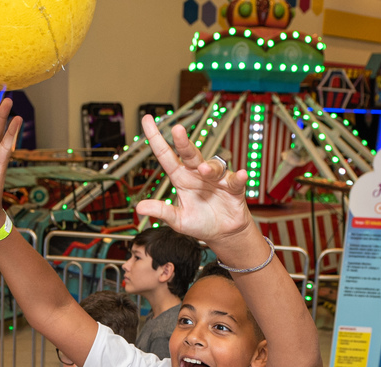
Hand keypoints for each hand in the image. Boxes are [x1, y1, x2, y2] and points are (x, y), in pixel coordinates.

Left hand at [133, 114, 254, 247]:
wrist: (223, 232)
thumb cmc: (200, 222)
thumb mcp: (178, 220)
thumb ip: (162, 212)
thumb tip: (139, 207)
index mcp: (180, 177)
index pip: (166, 156)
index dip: (156, 138)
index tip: (147, 120)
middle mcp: (197, 173)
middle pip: (189, 153)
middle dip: (183, 141)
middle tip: (177, 130)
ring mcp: (216, 178)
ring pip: (213, 166)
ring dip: (209, 167)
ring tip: (203, 170)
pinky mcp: (233, 187)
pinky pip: (236, 179)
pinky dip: (238, 177)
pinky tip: (241, 175)